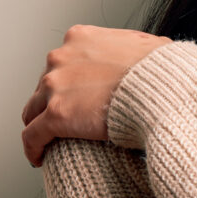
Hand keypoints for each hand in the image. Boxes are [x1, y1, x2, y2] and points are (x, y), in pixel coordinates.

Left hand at [21, 25, 172, 166]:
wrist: (163, 88)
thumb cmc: (162, 70)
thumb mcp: (147, 46)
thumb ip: (134, 49)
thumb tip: (147, 55)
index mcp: (80, 38)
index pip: (61, 63)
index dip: (66, 83)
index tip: (74, 98)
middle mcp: (60, 58)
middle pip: (43, 86)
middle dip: (52, 104)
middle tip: (65, 123)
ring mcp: (55, 86)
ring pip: (33, 111)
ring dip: (39, 126)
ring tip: (48, 143)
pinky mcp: (56, 115)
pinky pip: (32, 136)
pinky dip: (33, 148)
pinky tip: (39, 159)